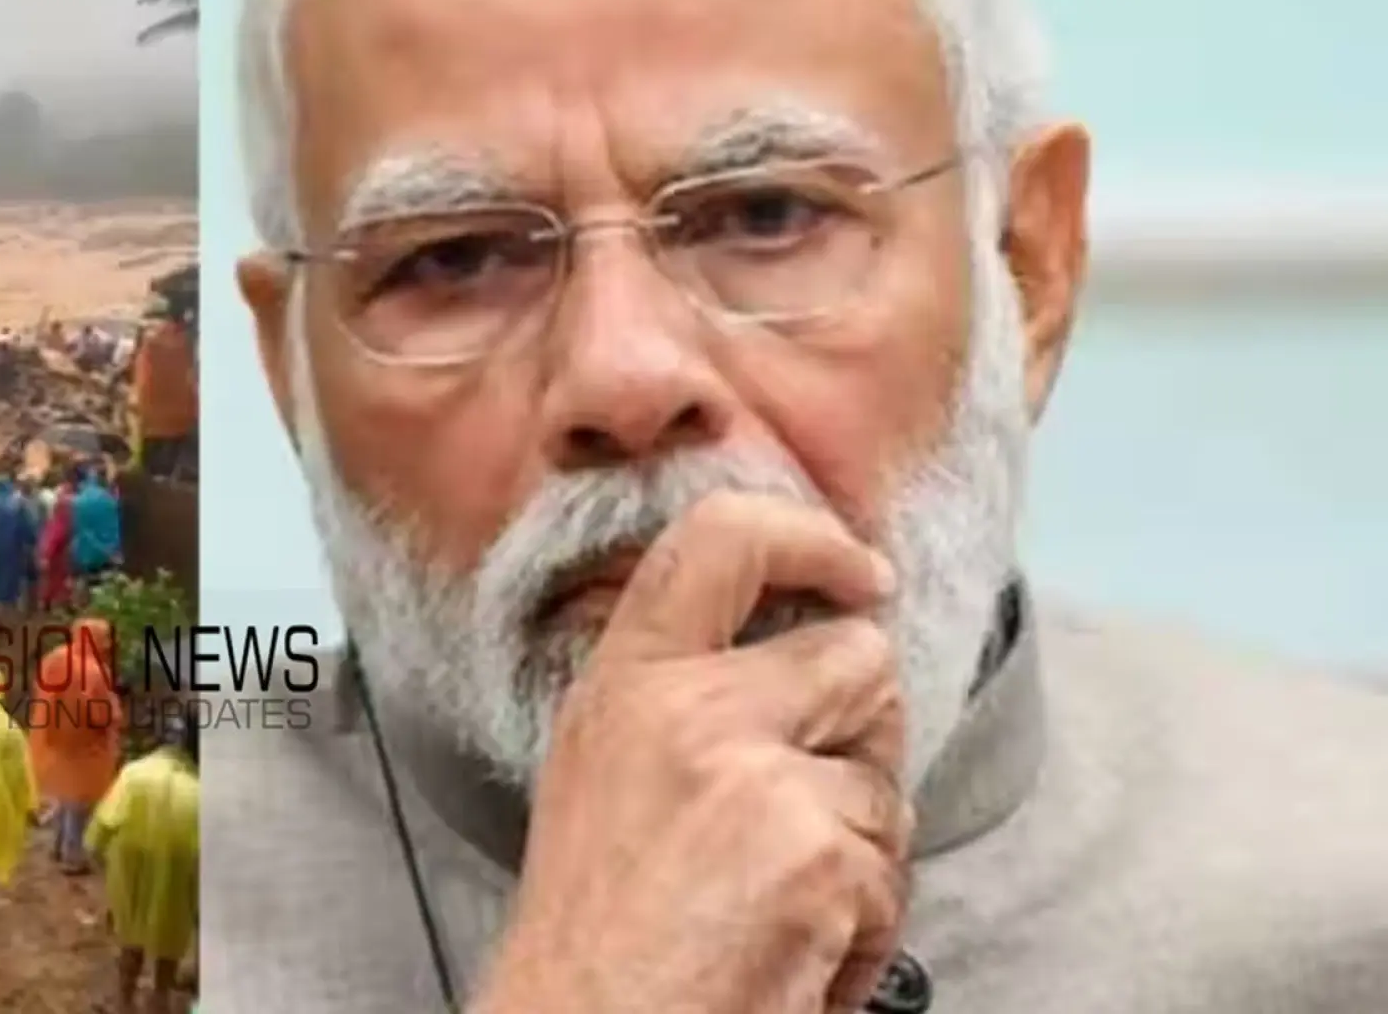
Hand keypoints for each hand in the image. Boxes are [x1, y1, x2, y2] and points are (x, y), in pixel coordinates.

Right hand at [472, 492, 908, 1013]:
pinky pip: (891, 872)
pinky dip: (861, 927)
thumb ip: (681, 693)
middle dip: (861, 734)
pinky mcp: (816, 855)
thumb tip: (802, 652)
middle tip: (806, 810)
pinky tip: (791, 952)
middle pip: (858, 657)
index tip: (858, 569)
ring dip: (860, 846)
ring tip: (777, 900)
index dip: (812, 537)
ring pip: (886, 777)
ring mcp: (757, 778)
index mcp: (626, 682)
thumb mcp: (602, 769)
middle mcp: (689, 710)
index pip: (721, 539)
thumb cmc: (597, 930)